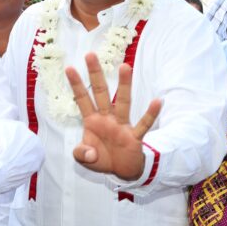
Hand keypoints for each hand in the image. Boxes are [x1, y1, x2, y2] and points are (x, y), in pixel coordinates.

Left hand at [65, 53, 161, 181]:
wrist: (121, 170)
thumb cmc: (101, 159)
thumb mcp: (84, 158)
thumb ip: (81, 154)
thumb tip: (90, 153)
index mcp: (92, 121)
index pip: (83, 99)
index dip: (76, 85)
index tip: (69, 68)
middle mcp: (107, 119)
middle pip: (101, 93)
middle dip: (95, 75)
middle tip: (90, 55)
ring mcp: (121, 126)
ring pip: (123, 102)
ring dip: (124, 85)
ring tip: (125, 66)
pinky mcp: (134, 137)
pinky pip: (143, 124)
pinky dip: (150, 114)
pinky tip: (157, 101)